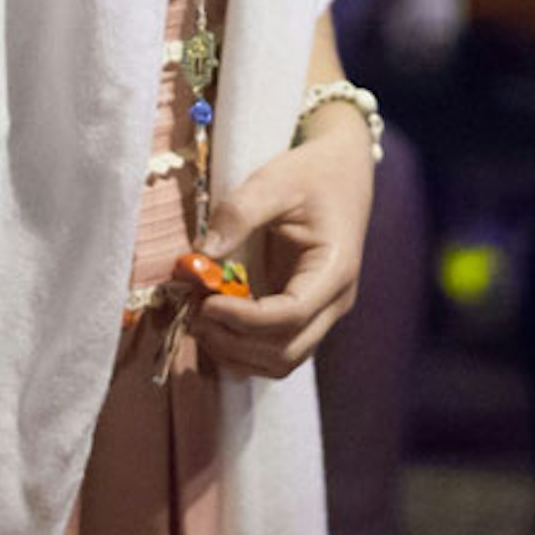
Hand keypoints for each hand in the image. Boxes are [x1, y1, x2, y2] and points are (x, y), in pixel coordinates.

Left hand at [194, 123, 374, 379]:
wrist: (341, 173)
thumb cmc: (312, 175)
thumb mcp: (274, 181)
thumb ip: (239, 214)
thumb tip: (201, 254)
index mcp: (334, 269)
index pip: (291, 315)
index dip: (244, 318)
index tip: (205, 303)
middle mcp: (334, 302)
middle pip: (287, 351)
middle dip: (235, 342)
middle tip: (193, 314)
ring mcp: (320, 313)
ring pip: (281, 361)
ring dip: (236, 352)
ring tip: (198, 320)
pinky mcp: (303, 314)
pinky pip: (275, 349)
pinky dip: (242, 348)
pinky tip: (213, 324)